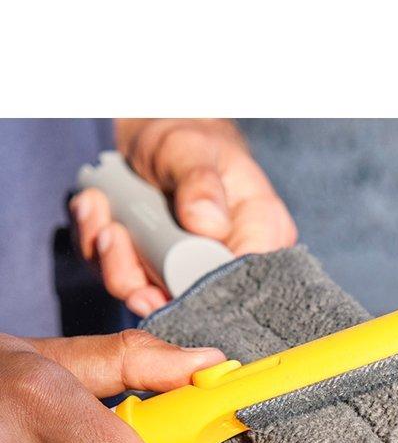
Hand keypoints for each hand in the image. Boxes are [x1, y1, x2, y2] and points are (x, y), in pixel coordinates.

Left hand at [71, 119, 296, 317]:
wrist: (157, 138)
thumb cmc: (189, 140)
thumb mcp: (192, 148)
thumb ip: (201, 182)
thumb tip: (208, 224)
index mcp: (258, 237)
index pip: (239, 286)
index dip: (196, 290)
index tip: (157, 272)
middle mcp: (227, 265)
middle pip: (187, 303)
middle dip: (140, 278)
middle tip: (111, 235)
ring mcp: (187, 275)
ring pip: (148, 297)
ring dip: (111, 260)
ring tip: (98, 211)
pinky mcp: (152, 275)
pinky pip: (120, 278)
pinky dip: (97, 248)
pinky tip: (93, 209)